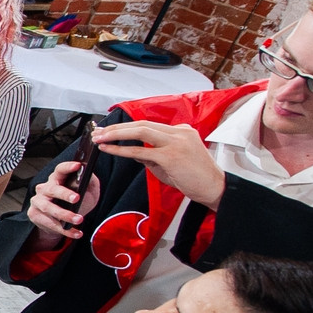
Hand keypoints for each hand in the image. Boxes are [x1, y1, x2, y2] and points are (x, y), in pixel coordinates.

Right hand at [27, 160, 101, 243]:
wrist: (62, 223)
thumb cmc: (76, 204)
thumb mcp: (88, 191)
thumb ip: (90, 182)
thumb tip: (89, 174)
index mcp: (56, 179)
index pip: (60, 169)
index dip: (68, 167)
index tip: (78, 165)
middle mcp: (44, 188)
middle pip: (53, 189)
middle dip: (64, 194)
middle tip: (76, 198)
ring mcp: (37, 202)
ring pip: (49, 208)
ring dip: (65, 215)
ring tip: (79, 219)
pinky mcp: (35, 215)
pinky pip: (50, 224)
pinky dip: (65, 230)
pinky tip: (77, 233)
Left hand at [96, 121, 226, 207]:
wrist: (215, 189)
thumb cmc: (194, 178)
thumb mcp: (171, 162)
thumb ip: (152, 155)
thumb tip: (133, 152)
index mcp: (181, 131)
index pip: (148, 125)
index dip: (126, 127)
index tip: (109, 131)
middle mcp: (179, 132)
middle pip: (141, 123)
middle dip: (116, 128)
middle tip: (98, 132)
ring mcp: (176, 142)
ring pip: (140, 130)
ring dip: (116, 134)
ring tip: (99, 138)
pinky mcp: (171, 155)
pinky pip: (140, 150)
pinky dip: (121, 149)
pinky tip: (109, 149)